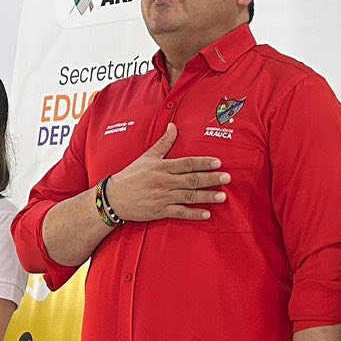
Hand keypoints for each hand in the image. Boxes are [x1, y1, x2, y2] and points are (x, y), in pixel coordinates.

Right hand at [105, 124, 230, 222]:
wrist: (114, 198)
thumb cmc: (131, 176)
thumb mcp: (147, 157)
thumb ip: (163, 143)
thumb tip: (173, 126)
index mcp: (162, 167)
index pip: (186, 163)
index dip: (203, 162)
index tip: (218, 162)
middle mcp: (164, 182)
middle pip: (191, 180)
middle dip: (210, 179)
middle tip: (227, 178)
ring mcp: (163, 197)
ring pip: (188, 196)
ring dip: (206, 196)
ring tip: (222, 196)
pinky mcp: (160, 211)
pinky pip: (180, 213)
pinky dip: (193, 214)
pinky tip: (207, 214)